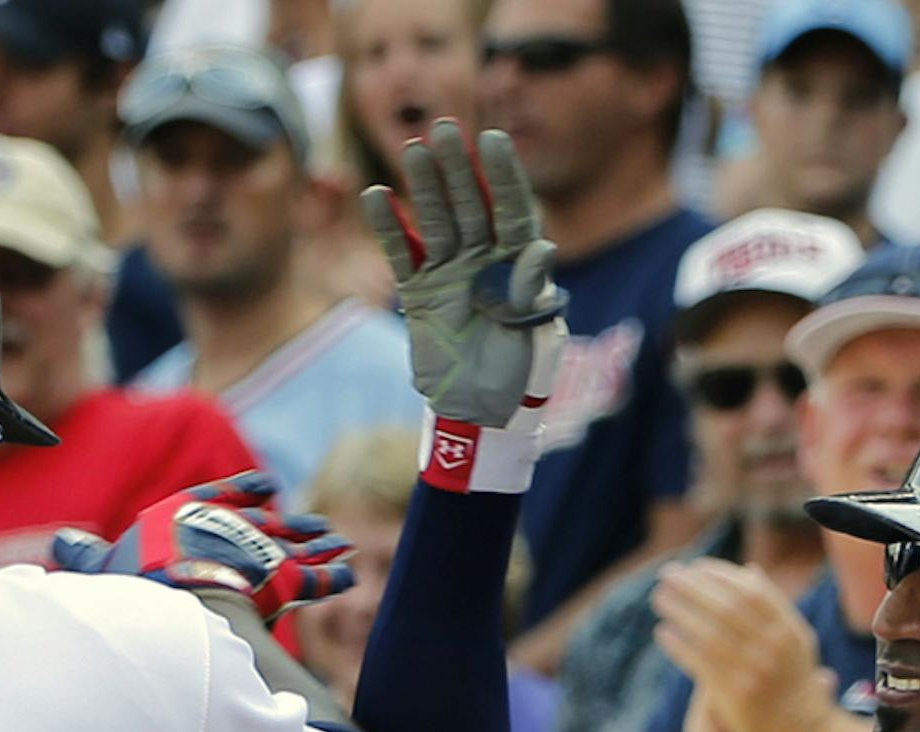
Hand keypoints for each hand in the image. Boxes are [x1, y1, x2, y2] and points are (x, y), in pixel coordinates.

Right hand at [52, 474, 353, 621]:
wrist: (168, 599)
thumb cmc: (128, 586)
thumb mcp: (98, 570)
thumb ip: (84, 558)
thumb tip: (61, 545)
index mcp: (183, 516)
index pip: (215, 497)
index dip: (241, 493)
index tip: (264, 488)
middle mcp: (224, 526)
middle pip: (262, 522)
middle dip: (289, 524)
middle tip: (314, 525)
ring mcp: (256, 550)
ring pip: (294, 545)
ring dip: (317, 543)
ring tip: (340, 542)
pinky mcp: (281, 580)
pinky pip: (314, 579)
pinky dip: (332, 576)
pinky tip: (350, 573)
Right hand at [364, 122, 563, 453]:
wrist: (481, 414)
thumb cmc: (519, 374)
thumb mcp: (536, 332)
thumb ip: (532, 290)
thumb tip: (541, 248)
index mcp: (518, 263)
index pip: (512, 209)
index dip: (502, 175)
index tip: (491, 140)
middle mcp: (484, 260)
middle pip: (470, 205)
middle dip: (457, 169)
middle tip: (443, 130)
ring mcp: (450, 273)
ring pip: (436, 221)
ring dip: (424, 188)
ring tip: (412, 150)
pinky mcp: (421, 293)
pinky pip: (403, 255)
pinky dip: (390, 229)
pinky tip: (377, 197)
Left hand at [653, 559, 832, 731]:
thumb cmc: (792, 680)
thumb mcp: (794, 639)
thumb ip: (774, 605)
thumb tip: (749, 570)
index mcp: (787, 629)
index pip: (749, 590)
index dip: (720, 575)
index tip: (696, 567)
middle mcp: (772, 647)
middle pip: (725, 606)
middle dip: (693, 586)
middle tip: (668, 574)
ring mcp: (753, 671)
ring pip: (708, 633)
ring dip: (680, 611)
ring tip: (659, 598)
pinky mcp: (733, 695)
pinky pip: (699, 663)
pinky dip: (679, 645)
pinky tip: (663, 632)